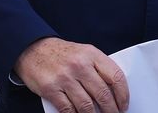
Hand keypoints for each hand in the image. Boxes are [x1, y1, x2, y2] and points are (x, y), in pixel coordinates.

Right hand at [14, 37, 128, 112]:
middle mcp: (80, 65)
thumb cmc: (62, 54)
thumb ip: (98, 68)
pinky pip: (68, 109)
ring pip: (86, 105)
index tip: (124, 105)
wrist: (33, 49)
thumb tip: (114, 92)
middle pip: (102, 94)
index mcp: (92, 54)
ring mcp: (65, 77)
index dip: (123, 94)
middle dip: (111, 110)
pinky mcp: (51, 89)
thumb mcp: (84, 53)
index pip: (115, 76)